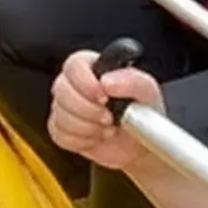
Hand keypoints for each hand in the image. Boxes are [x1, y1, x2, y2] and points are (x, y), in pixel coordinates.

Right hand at [48, 48, 164, 172]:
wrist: (140, 143)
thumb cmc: (143, 111)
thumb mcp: (147, 91)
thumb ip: (131, 80)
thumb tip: (106, 81)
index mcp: (92, 67)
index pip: (74, 64)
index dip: (85, 81)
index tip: (103, 97)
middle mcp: (73, 83)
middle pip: (61, 90)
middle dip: (88, 110)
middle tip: (109, 117)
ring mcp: (64, 107)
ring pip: (60, 116)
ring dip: (88, 128)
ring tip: (107, 128)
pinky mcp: (61, 129)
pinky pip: (61, 136)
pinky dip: (82, 141)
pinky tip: (96, 137)